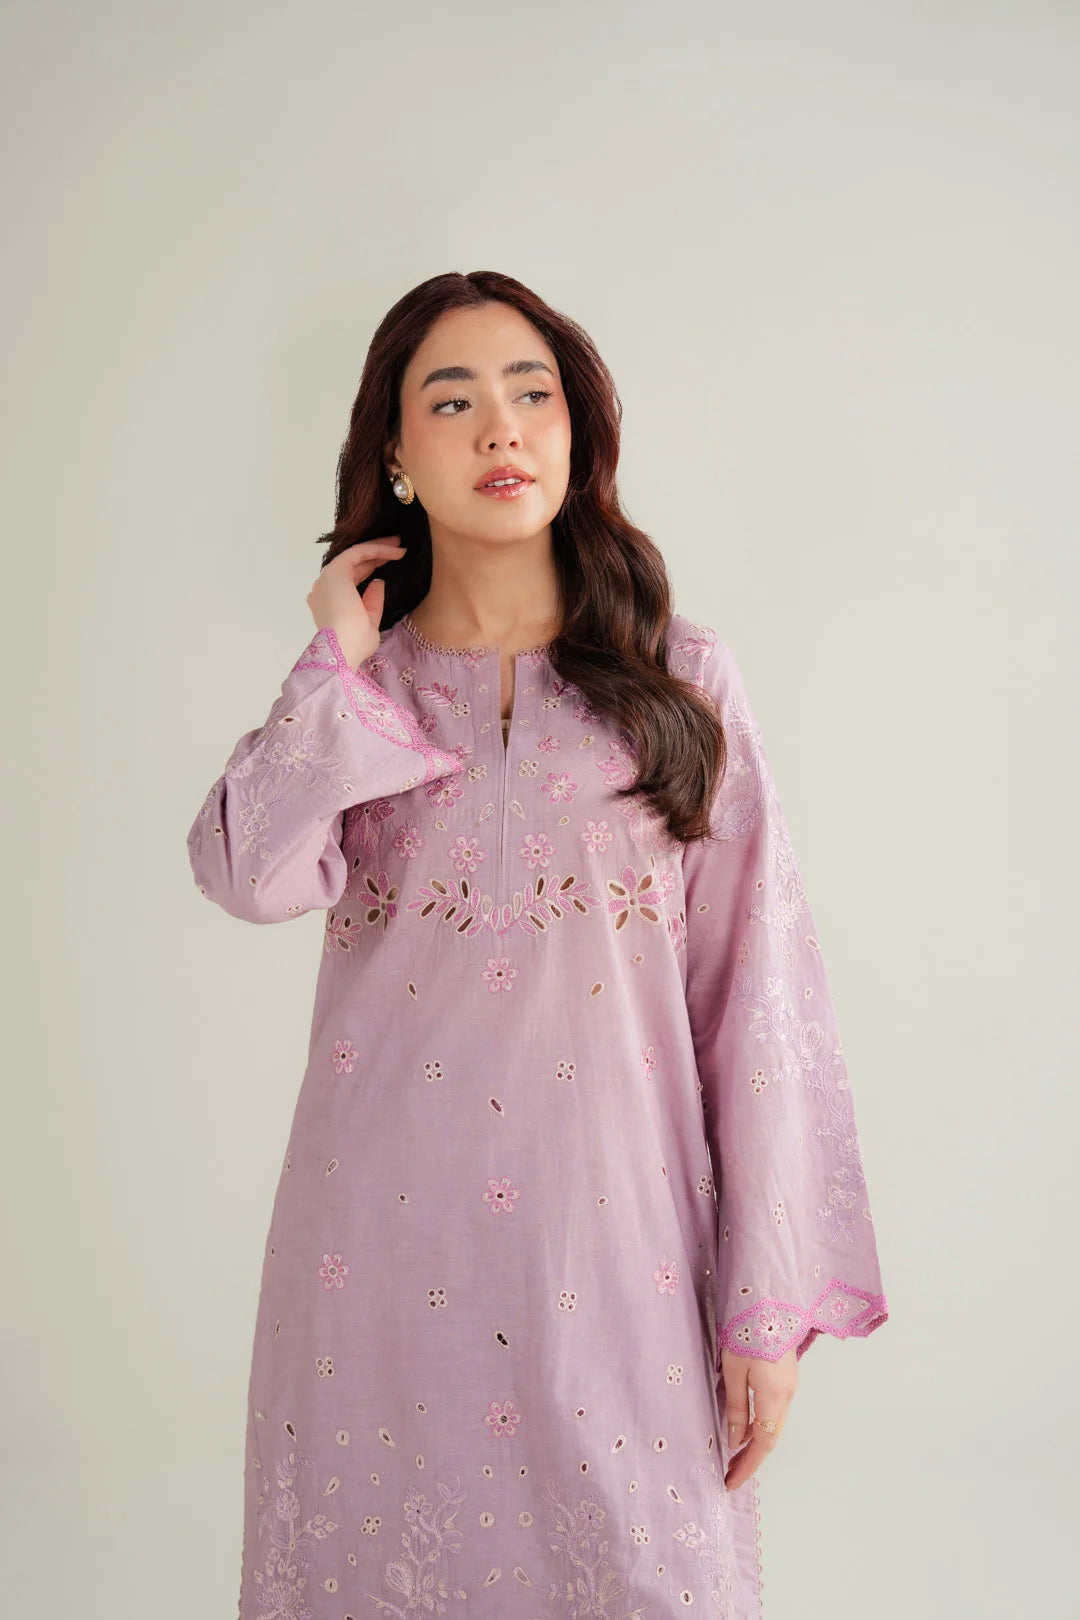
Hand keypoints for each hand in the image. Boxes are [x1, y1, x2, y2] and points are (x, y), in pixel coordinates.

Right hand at [306, 538, 407, 669]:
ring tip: (399, 544)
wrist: (343, 648)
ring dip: (378, 548)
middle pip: (354, 565)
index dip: (372, 568)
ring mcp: (328, 578)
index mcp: (330, 602)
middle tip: (398, 547)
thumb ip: (372, 602)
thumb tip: (378, 582)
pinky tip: (395, 550)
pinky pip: (357, 552)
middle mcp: (325, 587)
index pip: (352, 579)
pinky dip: (376, 549)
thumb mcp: (369, 622)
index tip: (392, 562)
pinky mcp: (335, 571)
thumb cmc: (354, 644)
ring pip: (355, 554)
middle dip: (377, 554)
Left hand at [719, 1343, 798, 1490]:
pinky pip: (775, 1410)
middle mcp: (786, 1395)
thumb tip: (735, 1441)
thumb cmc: (747, 1333)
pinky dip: (761, 1425)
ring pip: (774, 1424)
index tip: (731, 1482)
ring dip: (756, 1443)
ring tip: (734, 1455)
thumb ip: (736, 1407)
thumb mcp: (734, 1370)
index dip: (748, 1466)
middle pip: (771, 1437)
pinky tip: (745, 1427)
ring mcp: (789, 1386)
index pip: (763, 1444)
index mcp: (773, 1396)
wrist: (769, 1302)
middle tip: (730, 1474)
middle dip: (751, 1459)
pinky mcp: (786, 1377)